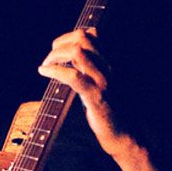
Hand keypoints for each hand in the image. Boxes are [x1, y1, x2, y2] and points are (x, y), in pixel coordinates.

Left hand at [38, 28, 129, 154]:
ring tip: (46, 65)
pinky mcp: (96, 97)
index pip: (92, 35)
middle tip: (50, 59)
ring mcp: (103, 81)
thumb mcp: (102, 85)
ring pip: (78, 52)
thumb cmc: (112, 113)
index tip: (58, 51)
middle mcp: (109, 68)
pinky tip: (44, 72)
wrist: (127, 135)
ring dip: (55, 55)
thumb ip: (90, 70)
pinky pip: (73, 76)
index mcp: (110, 64)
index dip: (69, 37)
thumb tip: (72, 59)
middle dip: (60, 43)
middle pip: (83, 38)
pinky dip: (54, 70)